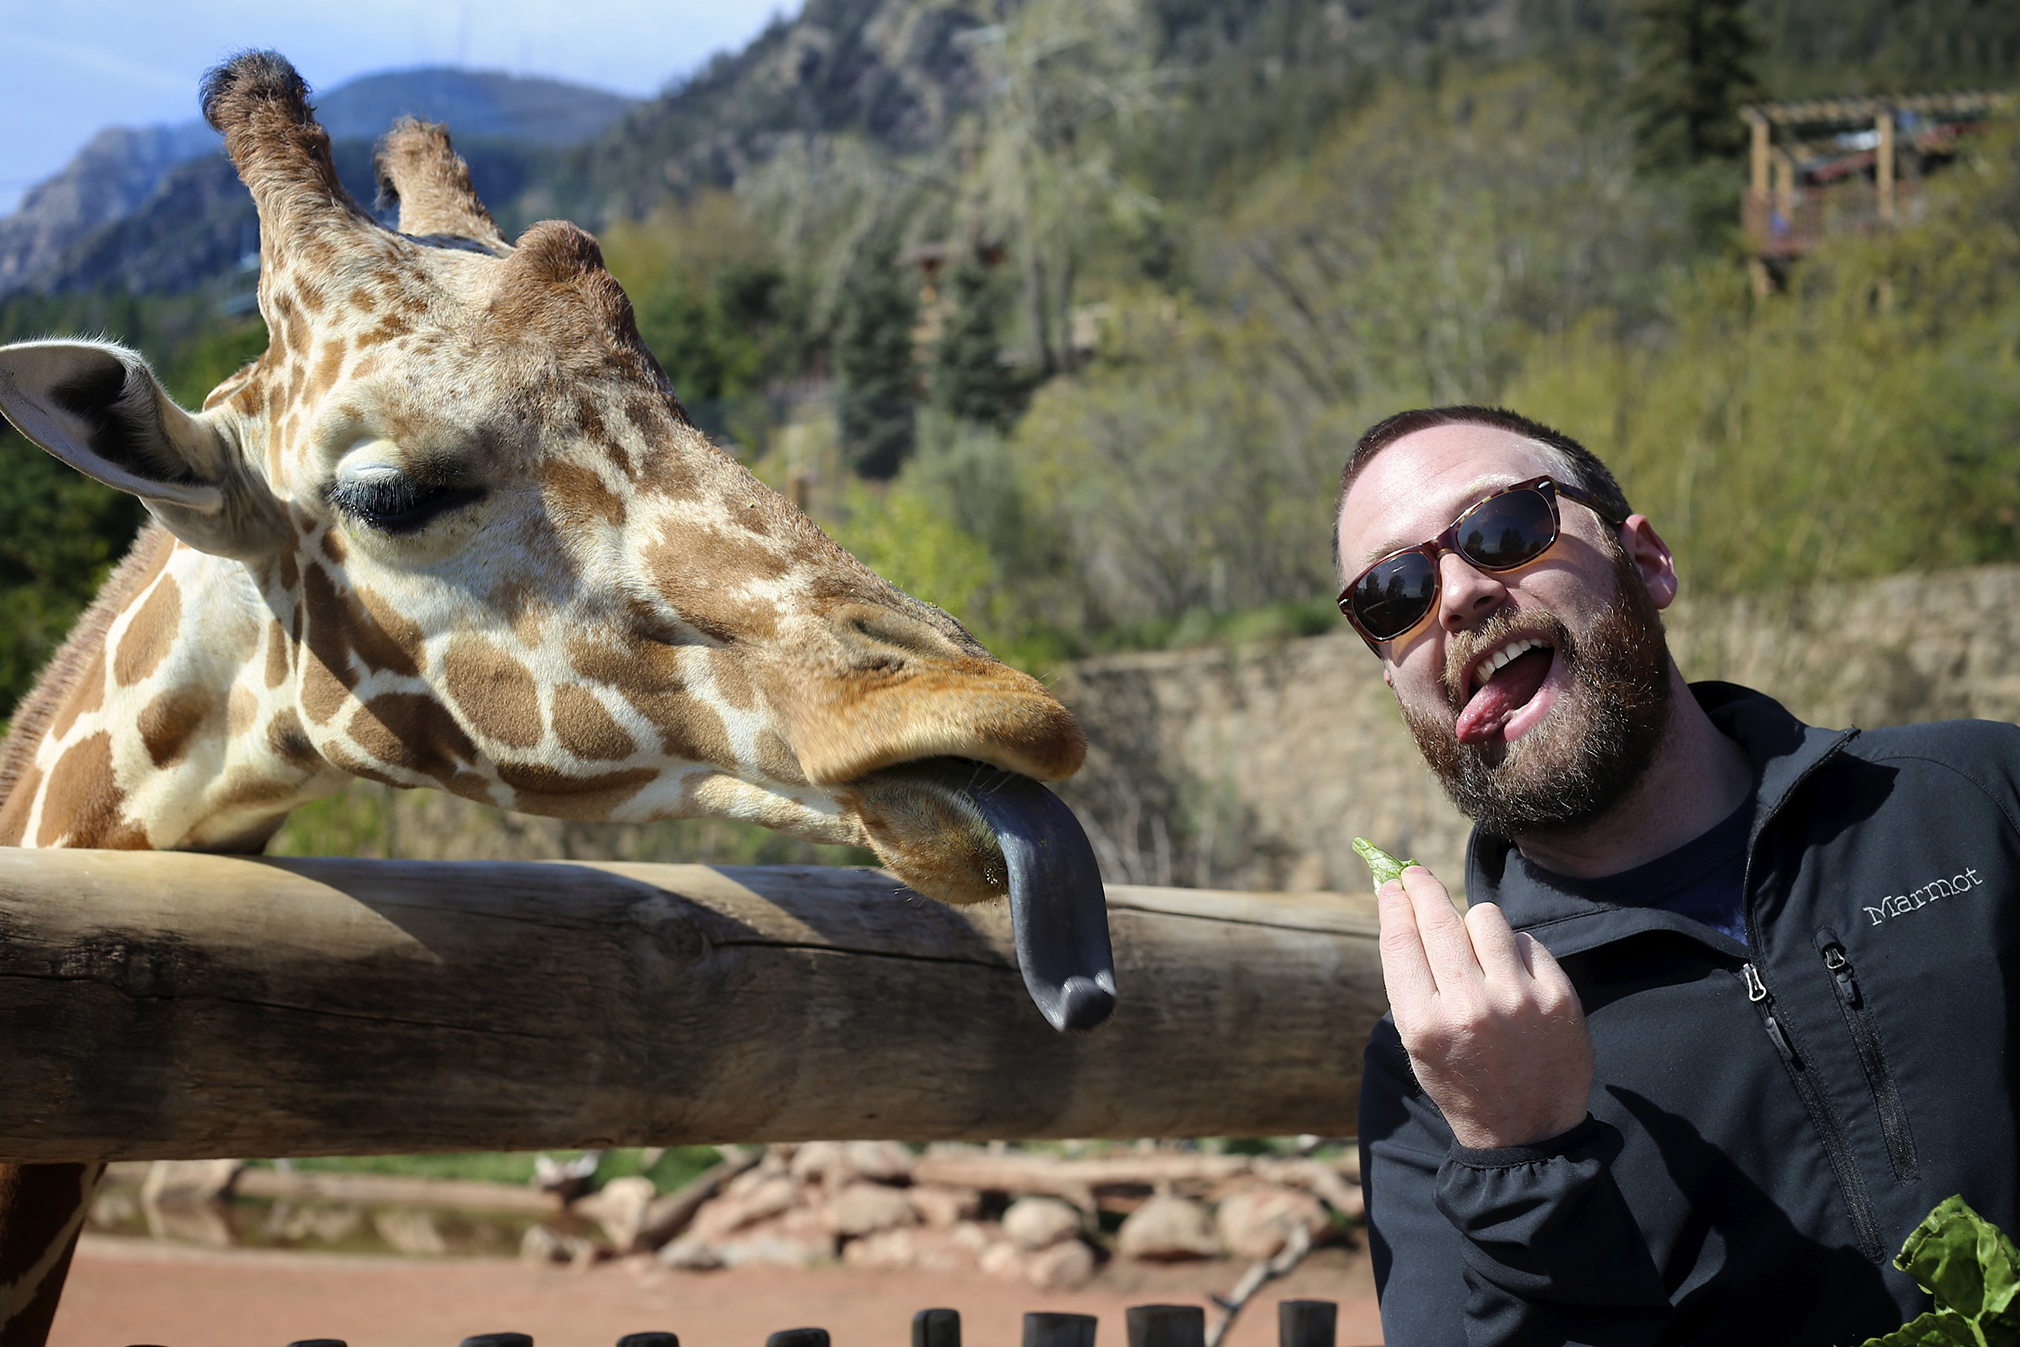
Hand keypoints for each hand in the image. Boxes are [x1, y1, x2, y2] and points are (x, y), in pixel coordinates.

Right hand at [1377, 865, 1592, 1148]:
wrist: (1527, 1132)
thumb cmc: (1462, 1081)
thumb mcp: (1419, 1044)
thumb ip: (1413, 984)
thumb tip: (1406, 912)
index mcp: (1424, 1023)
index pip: (1401, 940)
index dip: (1393, 904)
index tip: (1391, 885)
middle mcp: (1468, 1007)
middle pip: (1438, 919)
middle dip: (1422, 887)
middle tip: (1416, 874)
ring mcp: (1517, 999)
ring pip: (1486, 917)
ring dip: (1474, 923)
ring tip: (1475, 946)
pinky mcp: (1557, 995)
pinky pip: (1526, 941)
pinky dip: (1514, 950)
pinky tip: (1511, 975)